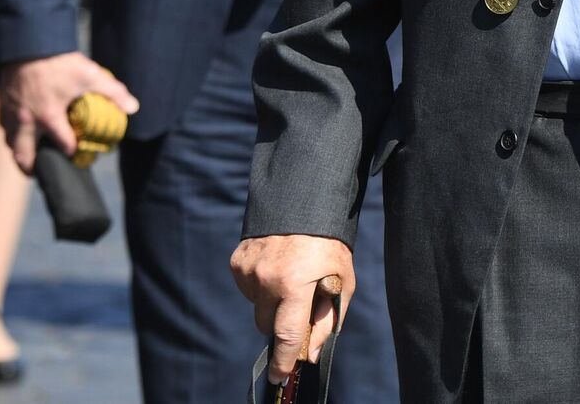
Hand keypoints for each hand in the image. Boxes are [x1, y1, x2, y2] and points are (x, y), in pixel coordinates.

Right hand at [0, 52, 139, 171]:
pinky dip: (10, 134)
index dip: (73, 151)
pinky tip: (15, 132)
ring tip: (26, 157)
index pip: (63, 145)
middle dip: (32, 168)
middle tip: (39, 173)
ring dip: (19, 151)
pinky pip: (3, 126)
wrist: (26, 41)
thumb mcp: (89, 74)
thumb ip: (112, 92)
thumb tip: (133, 107)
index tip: (77, 153)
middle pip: (25, 155)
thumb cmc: (57, 60)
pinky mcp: (3, 102)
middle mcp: (27, 120)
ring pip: (10, 142)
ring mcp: (12, 112)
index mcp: (49, 117)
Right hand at [230, 235, 353, 383]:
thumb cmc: (330, 246)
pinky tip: (276, 267)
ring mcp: (249, 269)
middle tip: (298, 306)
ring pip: (256, 307)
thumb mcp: (342, 283)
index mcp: (295, 285)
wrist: (305, 203)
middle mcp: (267, 278)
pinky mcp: (237, 260)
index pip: (286, 335)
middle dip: (281, 324)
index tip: (278, 377)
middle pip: (267, 325)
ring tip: (290, 276)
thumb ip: (326, 321)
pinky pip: (247, 288)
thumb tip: (308, 354)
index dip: (283, 360)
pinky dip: (260, 286)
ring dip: (271, 302)